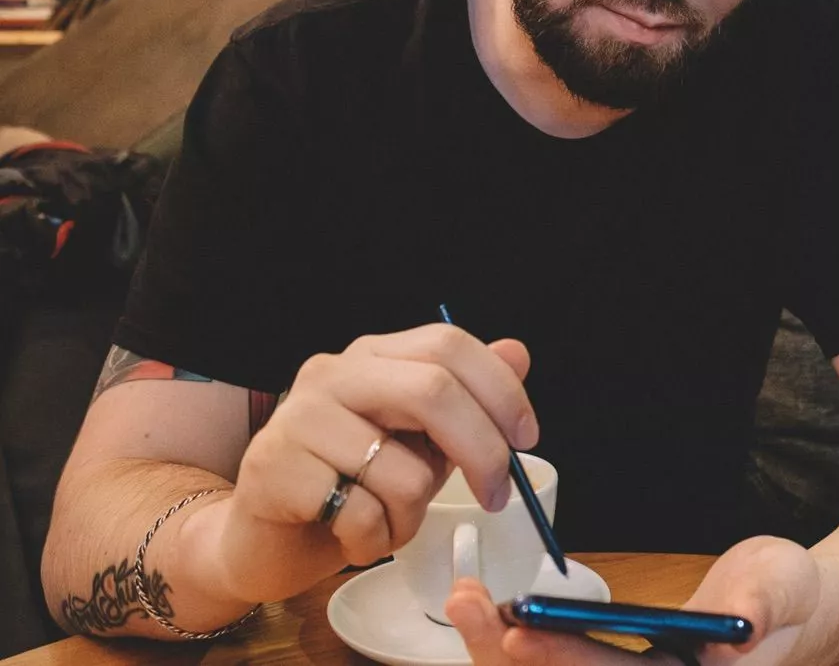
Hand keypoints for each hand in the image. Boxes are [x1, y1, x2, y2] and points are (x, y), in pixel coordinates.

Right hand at [206, 324, 536, 603]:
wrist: (263, 541)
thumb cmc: (350, 488)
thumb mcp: (421, 444)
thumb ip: (467, 402)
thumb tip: (518, 353)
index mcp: (373, 358)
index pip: (448, 346)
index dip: (500, 390)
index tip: (525, 439)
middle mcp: (332, 374)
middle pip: (432, 392)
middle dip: (482, 451)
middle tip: (497, 496)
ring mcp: (297, 418)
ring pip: (401, 470)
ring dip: (412, 515)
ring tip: (387, 522)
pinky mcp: (273, 469)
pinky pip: (360, 513)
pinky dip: (373, 540)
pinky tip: (351, 537)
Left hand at [448, 536, 821, 665]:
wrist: (785, 606)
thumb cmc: (788, 596)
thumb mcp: (788, 586)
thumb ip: (766, 606)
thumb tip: (736, 637)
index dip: (565, 658)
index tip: (521, 630)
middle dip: (511, 650)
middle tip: (470, 602)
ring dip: (501, 647)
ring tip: (469, 600)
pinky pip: (554, 661)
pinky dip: (519, 641)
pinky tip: (493, 611)